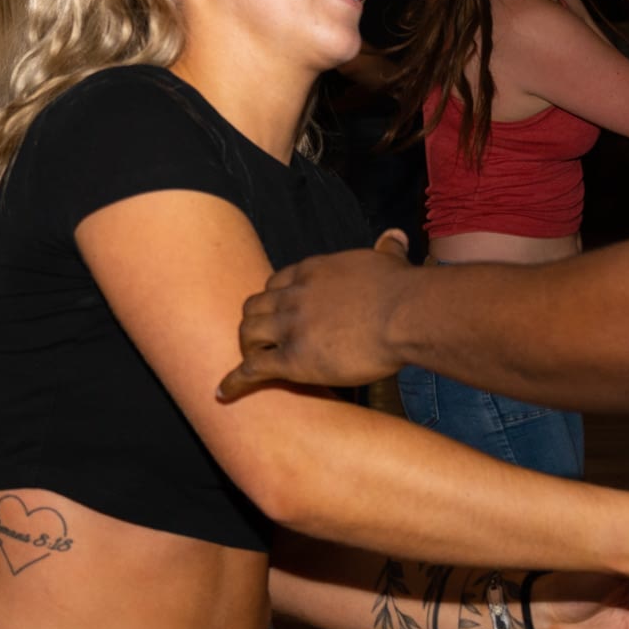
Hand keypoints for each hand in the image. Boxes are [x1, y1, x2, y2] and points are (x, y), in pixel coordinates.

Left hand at [220, 230, 415, 399]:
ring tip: (248, 363)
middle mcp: (294, 295)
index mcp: (312, 271)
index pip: (276, 282)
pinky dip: (235, 381)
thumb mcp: (389, 261)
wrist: (404, 314)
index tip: (275, 312)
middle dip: (254, 322)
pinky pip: (252, 369)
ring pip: (248, 334)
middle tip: (259, 339)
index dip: (272, 300)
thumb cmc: (402, 290)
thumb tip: (394, 236)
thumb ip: (385, 249)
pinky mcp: (292, 359)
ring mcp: (290, 327)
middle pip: (254, 306)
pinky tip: (224, 392)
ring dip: (247, 348)